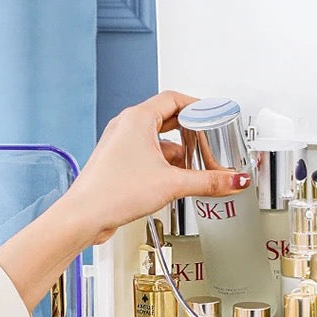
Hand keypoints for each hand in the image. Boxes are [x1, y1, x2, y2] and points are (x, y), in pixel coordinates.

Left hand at [65, 90, 250, 244]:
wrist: (84, 216)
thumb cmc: (113, 192)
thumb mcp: (172, 184)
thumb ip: (208, 182)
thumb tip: (232, 181)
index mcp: (138, 118)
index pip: (174, 99)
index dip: (197, 106)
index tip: (212, 115)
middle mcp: (126, 127)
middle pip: (167, 119)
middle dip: (190, 133)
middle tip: (207, 143)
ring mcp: (120, 146)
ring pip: (156, 141)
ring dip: (177, 153)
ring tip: (193, 168)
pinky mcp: (117, 164)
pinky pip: (146, 156)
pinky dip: (162, 165)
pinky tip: (173, 182)